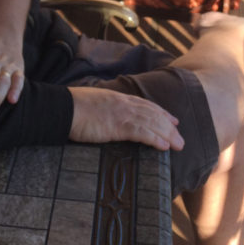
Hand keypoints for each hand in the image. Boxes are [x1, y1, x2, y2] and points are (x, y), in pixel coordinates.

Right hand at [69, 85, 183, 151]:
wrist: (63, 108)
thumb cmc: (72, 107)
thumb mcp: (93, 103)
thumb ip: (106, 108)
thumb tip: (109, 116)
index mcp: (118, 98)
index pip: (145, 105)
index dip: (161, 113)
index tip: (172, 120)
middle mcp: (123, 104)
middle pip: (153, 115)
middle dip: (169, 127)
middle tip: (180, 139)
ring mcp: (121, 114)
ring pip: (151, 124)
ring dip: (167, 135)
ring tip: (179, 145)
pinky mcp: (117, 126)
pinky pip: (141, 133)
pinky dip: (155, 139)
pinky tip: (164, 146)